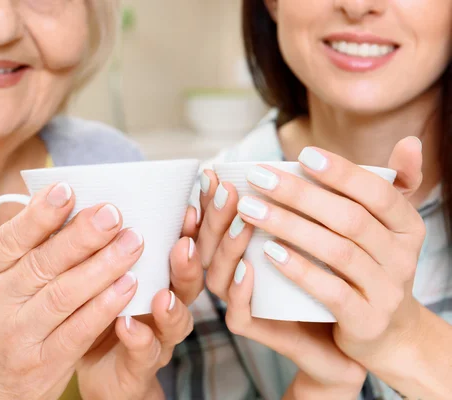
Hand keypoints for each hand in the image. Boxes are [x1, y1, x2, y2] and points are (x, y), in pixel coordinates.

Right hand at [0, 183, 143, 399]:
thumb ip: (14, 253)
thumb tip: (56, 207)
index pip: (10, 239)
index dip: (40, 214)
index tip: (68, 190)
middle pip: (43, 263)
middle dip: (83, 235)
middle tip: (113, 214)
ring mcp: (16, 336)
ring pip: (65, 293)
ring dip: (104, 265)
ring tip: (133, 242)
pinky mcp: (41, 363)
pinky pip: (78, 329)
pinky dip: (105, 305)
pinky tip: (128, 285)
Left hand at [78, 213, 203, 399]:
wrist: (83, 364)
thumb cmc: (93, 307)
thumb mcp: (98, 270)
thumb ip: (103, 242)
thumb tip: (96, 199)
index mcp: (157, 275)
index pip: (180, 248)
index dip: (192, 231)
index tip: (192, 207)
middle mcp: (165, 304)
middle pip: (189, 282)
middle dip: (191, 263)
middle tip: (184, 244)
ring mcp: (157, 336)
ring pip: (177, 321)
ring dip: (172, 307)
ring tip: (162, 295)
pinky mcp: (139, 365)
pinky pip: (145, 353)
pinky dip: (139, 339)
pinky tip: (127, 326)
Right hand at [197, 171, 366, 394]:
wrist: (355, 331)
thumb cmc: (339, 275)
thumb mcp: (331, 234)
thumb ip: (324, 201)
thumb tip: (333, 154)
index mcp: (244, 250)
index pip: (218, 223)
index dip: (211, 200)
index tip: (215, 173)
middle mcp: (238, 274)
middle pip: (211, 245)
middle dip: (215, 216)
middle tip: (227, 189)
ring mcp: (245, 302)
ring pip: (219, 276)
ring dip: (227, 247)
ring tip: (241, 221)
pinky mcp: (258, 329)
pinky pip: (239, 313)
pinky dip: (241, 292)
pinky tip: (249, 269)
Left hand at [236, 136, 423, 367]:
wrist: (385, 333)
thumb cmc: (372, 267)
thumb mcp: (387, 228)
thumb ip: (390, 187)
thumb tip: (409, 140)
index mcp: (407, 227)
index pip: (378, 192)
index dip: (342, 172)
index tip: (303, 155)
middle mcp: (403, 257)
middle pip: (349, 218)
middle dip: (300, 194)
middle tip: (258, 178)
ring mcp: (386, 291)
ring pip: (337, 252)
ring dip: (289, 226)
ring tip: (250, 209)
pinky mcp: (366, 321)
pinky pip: (332, 292)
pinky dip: (300, 270)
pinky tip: (269, 253)